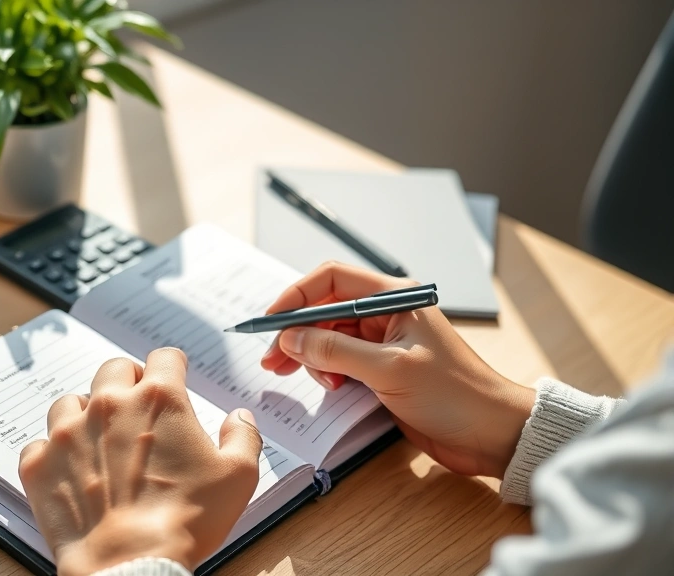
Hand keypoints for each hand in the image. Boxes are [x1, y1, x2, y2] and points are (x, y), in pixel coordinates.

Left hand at [18, 348, 262, 575]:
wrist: (129, 562)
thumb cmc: (185, 521)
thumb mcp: (238, 477)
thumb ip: (242, 436)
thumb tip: (239, 417)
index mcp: (159, 399)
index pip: (164, 357)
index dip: (173, 367)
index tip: (174, 377)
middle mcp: (110, 404)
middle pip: (114, 369)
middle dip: (129, 381)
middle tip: (138, 409)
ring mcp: (68, 431)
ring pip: (71, 401)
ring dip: (87, 412)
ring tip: (100, 438)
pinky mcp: (39, 462)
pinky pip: (40, 442)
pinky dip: (54, 452)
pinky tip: (70, 469)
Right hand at [260, 262, 534, 477]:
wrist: (491, 433)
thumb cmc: (456, 395)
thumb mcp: (389, 369)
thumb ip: (335, 350)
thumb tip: (292, 338)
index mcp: (394, 297)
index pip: (331, 279)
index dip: (296, 297)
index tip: (271, 322)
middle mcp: (386, 313)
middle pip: (325, 309)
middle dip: (297, 333)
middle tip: (273, 359)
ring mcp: (383, 342)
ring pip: (329, 337)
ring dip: (312, 357)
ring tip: (313, 380)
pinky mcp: (382, 369)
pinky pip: (340, 361)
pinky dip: (327, 373)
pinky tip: (330, 388)